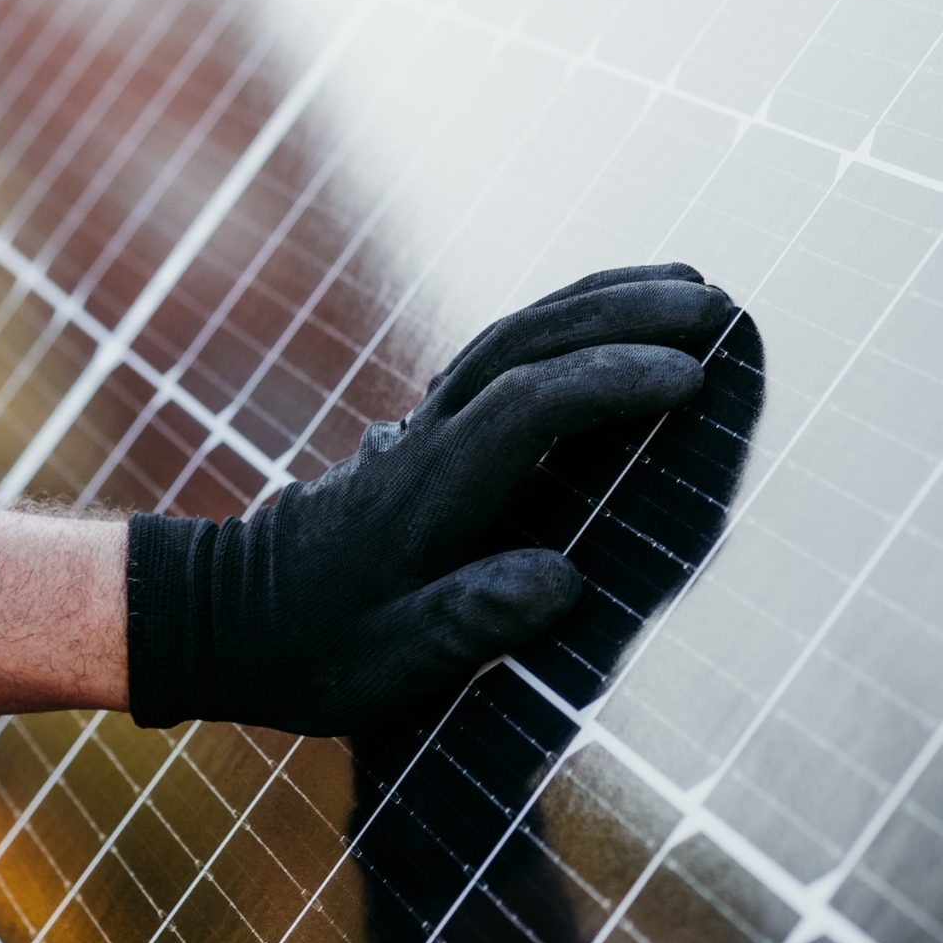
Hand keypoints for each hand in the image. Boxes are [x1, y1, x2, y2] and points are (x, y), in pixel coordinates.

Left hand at [123, 264, 733, 734]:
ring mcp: (428, 420)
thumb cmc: (314, 650)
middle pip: (528, 341)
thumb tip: (564, 581)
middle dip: (625, 311)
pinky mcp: (433, 425)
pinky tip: (618, 318)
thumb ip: (472, 620)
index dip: (609, 383)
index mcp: (427, 487)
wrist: (225, 619)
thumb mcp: (390, 659)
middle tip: (717, 303)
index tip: (689, 379)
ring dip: (605, 298)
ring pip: (519, 330)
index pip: (527, 405)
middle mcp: (429, 434)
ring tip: (690, 282)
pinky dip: (572, 319)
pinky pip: (511, 349)